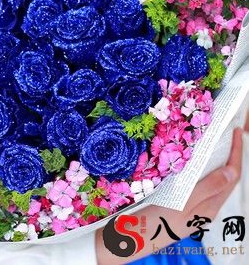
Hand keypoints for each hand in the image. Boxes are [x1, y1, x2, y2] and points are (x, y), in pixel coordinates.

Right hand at [95, 127, 242, 264]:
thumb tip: (231, 170)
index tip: (234, 131)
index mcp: (209, 207)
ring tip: (211, 142)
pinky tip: (189, 160)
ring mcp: (192, 205)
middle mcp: (204, 206)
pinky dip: (198, 167)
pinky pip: (196, 181)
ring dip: (214, 160)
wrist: (133, 237)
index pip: (231, 177)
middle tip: (224, 133)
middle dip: (228, 155)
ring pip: (210, 179)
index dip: (236, 153)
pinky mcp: (179, 202)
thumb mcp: (184, 204)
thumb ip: (207, 188)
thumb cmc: (158, 222)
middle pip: (224, 177)